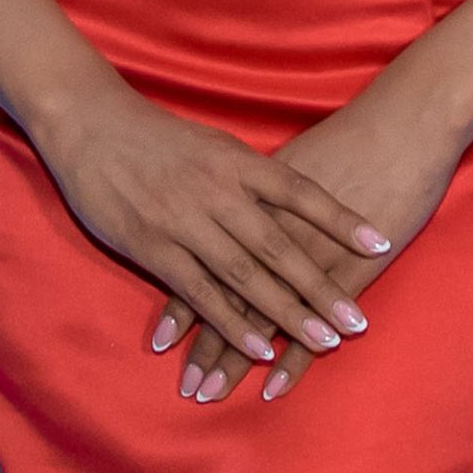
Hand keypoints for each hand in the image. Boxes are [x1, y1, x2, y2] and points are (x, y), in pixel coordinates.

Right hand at [35, 82, 393, 371]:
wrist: (91, 124)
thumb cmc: (157, 137)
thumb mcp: (214, 145)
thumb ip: (250, 176)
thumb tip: (293, 200)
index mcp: (238, 162)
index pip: (301, 193)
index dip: (341, 219)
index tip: (382, 241)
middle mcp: (218, 192)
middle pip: (280, 247)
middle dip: (322, 287)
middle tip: (357, 322)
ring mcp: (185, 222)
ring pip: (246, 276)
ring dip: (286, 313)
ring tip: (323, 342)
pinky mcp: (154, 247)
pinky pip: (201, 292)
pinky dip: (231, 323)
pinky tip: (259, 348)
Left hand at [155, 71, 466, 407]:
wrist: (405, 123)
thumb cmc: (354, 138)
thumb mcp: (293, 161)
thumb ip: (262, 192)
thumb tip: (237, 214)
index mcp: (250, 203)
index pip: (204, 262)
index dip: (183, 306)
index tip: (160, 343)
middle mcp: (268, 230)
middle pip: (225, 295)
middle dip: (202, 344)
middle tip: (183, 386)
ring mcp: (306, 252)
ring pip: (260, 313)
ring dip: (234, 359)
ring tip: (208, 395)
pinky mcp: (345, 268)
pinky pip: (313, 319)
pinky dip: (292, 357)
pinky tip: (273, 387)